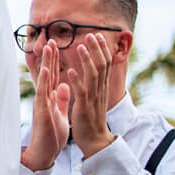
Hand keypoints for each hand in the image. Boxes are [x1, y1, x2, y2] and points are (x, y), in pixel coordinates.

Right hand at [22, 42, 70, 171]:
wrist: (45, 151)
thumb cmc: (51, 134)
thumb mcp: (60, 112)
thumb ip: (62, 99)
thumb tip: (65, 86)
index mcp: (50, 98)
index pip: (53, 76)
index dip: (55, 61)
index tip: (57, 46)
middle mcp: (44, 97)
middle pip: (47, 73)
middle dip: (49, 56)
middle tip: (51, 40)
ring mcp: (41, 102)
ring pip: (44, 78)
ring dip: (46, 63)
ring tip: (48, 48)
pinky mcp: (42, 110)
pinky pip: (43, 93)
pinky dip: (44, 80)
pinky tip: (47, 69)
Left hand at [64, 31, 116, 156]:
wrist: (94, 140)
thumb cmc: (91, 119)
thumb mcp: (94, 98)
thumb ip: (93, 84)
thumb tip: (92, 71)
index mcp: (100, 87)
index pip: (104, 64)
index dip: (101, 49)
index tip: (97, 36)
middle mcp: (99, 90)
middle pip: (101, 65)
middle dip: (96, 49)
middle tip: (91, 34)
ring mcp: (92, 98)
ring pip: (93, 75)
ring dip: (86, 60)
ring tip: (80, 46)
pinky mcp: (84, 107)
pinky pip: (81, 92)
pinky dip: (77, 80)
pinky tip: (70, 71)